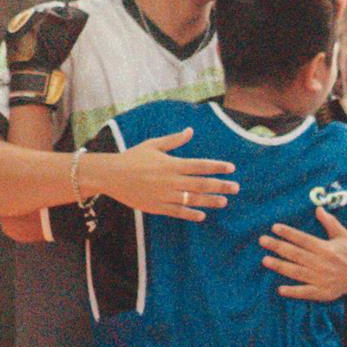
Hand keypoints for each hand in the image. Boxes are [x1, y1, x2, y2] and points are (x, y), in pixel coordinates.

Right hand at [99, 127, 238, 221]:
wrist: (111, 175)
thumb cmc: (132, 157)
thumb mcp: (153, 145)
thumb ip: (173, 140)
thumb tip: (190, 131)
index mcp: (171, 163)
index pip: (200, 165)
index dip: (217, 167)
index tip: (231, 168)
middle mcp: (171, 180)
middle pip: (201, 183)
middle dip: (221, 185)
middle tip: (235, 187)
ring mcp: (164, 195)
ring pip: (192, 199)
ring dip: (210, 201)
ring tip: (224, 201)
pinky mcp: (156, 207)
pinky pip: (177, 212)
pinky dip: (190, 214)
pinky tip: (202, 215)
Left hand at [258, 207, 346, 300]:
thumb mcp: (342, 235)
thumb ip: (330, 222)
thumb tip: (318, 208)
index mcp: (326, 248)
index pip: (304, 239)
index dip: (289, 233)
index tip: (275, 228)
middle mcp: (322, 263)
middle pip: (296, 254)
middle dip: (278, 247)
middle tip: (262, 241)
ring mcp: (321, 279)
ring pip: (297, 272)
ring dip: (280, 266)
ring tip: (265, 260)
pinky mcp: (322, 292)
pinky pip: (305, 292)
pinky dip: (293, 291)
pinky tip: (280, 289)